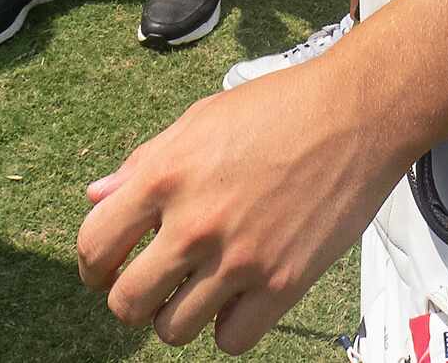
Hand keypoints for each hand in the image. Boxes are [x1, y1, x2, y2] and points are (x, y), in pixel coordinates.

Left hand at [78, 62, 400, 352]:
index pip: (94, 244)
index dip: (92, 264)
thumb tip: (96, 197)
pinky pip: (229, 340)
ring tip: (196, 289)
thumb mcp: (199, 119)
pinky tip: (237, 297)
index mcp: (164, 174)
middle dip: (130, 298)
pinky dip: (228, 326)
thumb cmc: (277, 107)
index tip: (105, 268)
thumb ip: (144, 162)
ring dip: (177, 314)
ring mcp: (238, 258)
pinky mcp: (282, 284)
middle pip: (126, 303)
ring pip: (172, 330)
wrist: (355, 114)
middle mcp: (194, 222)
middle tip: (150, 284)